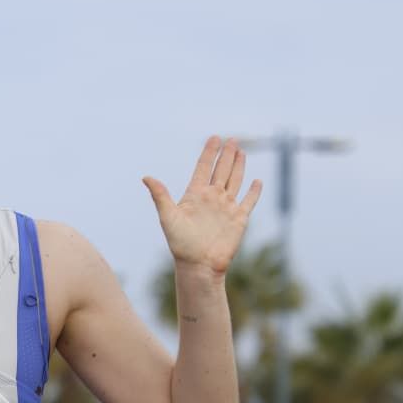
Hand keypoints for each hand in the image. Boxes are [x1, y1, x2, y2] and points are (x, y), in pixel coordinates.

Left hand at [142, 137, 262, 275]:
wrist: (199, 264)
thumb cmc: (180, 243)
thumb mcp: (168, 216)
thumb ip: (160, 195)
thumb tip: (146, 177)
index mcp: (195, 195)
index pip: (203, 168)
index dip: (209, 153)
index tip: (213, 137)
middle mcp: (211, 198)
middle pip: (221, 170)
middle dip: (226, 154)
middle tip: (231, 138)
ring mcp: (226, 207)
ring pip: (234, 180)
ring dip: (238, 166)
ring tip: (241, 151)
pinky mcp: (239, 218)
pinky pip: (248, 201)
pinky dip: (253, 191)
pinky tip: (256, 181)